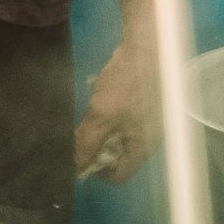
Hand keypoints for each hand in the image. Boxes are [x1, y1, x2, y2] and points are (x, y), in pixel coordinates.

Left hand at [74, 34, 159, 188]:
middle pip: (118, 156)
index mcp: (143, 147)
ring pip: (117, 136)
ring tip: (91, 112)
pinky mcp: (141, 104)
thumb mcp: (101, 117)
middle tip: (83, 131)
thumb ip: (87, 144)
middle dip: (98, 146)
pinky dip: (107, 114)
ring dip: (100, 128)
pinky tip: (99, 98)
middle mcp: (147, 138)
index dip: (98, 171)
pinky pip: (121, 119)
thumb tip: (75, 168)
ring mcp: (145, 120)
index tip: (81, 155)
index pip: (120, 176)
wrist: (143, 47)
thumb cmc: (126, 85)